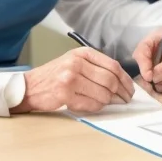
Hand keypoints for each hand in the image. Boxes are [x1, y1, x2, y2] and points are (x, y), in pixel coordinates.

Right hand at [12, 47, 134, 113]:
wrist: (31, 85)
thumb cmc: (55, 74)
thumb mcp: (75, 61)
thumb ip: (95, 67)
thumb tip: (120, 80)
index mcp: (82, 53)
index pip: (112, 65)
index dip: (125, 79)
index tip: (130, 88)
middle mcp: (77, 63)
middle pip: (110, 80)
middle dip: (121, 93)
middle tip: (124, 100)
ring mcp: (70, 78)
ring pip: (102, 94)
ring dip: (109, 102)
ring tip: (108, 103)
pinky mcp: (65, 94)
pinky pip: (91, 104)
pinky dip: (96, 107)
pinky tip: (94, 105)